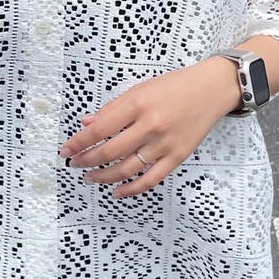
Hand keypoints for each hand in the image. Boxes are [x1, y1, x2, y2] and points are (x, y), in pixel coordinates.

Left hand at [58, 57, 241, 198]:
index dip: (78, 142)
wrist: (212, 89)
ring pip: (126, 169)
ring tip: (90, 178)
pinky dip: (131, 189)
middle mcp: (151, 125)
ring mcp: (165, 144)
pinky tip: (116, 191)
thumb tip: (86, 124)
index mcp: (138, 104)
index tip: (66, 150)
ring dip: (103, 176)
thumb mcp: (140, 89)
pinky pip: (150, 179)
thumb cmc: (175, 86)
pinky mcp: (178, 157)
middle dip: (87, 160)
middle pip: (110, 151)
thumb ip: (113, 108)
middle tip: (75, 164)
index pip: (99, 129)